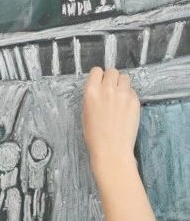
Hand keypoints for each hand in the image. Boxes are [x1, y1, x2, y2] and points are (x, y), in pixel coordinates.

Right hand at [82, 67, 139, 186]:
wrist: (111, 149)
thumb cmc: (93, 135)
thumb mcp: (85, 113)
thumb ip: (92, 97)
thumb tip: (99, 88)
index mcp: (91, 92)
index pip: (96, 71)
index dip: (98, 77)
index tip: (99, 83)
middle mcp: (107, 89)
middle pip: (112, 71)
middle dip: (111, 78)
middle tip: (110, 90)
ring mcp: (123, 95)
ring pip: (125, 78)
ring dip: (121, 84)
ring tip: (119, 96)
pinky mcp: (135, 101)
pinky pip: (132, 91)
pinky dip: (129, 95)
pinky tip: (125, 108)